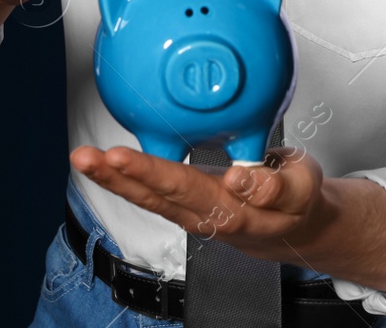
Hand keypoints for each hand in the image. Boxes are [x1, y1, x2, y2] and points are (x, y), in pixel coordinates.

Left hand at [69, 142, 334, 266]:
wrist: (294, 228)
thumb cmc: (297, 201)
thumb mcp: (302, 187)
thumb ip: (273, 186)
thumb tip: (240, 178)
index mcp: (234, 209)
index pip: (189, 189)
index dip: (156, 173)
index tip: (127, 158)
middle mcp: (206, 215)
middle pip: (157, 195)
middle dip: (121, 175)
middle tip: (90, 157)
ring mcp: (191, 213)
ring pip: (147, 198)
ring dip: (112, 179)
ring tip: (83, 158)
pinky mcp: (184, 206)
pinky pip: (148, 195)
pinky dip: (122, 180)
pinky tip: (101, 165)